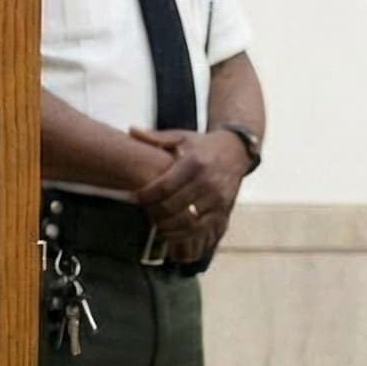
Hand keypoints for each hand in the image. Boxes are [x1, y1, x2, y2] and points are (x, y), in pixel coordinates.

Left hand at [132, 127, 251, 259]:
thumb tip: (131, 130)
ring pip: (185, 221)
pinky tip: (168, 233)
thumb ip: (156, 137)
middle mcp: (208, 182)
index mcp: (194, 163)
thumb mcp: (181, 137)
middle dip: (153, 212)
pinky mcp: (222, 211)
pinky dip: (181, 235)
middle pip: (172, 206)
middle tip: (142, 211)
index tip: (133, 197)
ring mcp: (217, 199)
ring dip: (166, 226)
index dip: (145, 196)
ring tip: (154, 223)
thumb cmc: (202, 145)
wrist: (236, 152)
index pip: (164, 186)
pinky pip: (199, 230)